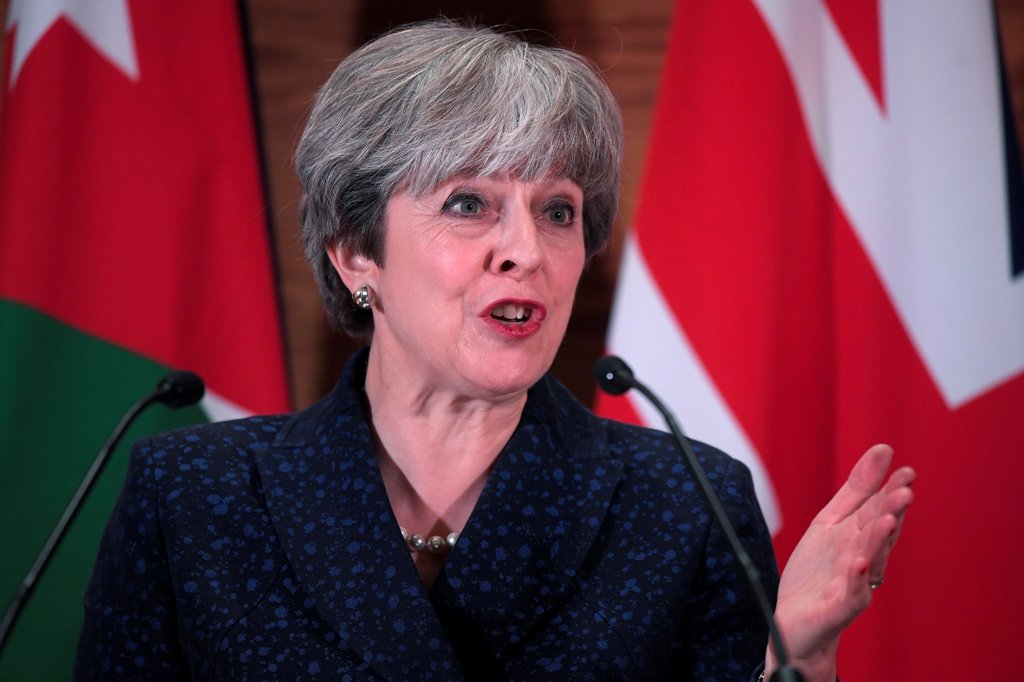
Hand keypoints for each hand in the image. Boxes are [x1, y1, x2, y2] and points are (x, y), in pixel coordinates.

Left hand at [765, 444, 914, 681]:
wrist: (797, 622)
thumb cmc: (816, 573)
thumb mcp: (831, 522)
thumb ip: (857, 490)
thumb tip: (883, 450)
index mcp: (861, 537)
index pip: (879, 510)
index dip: (892, 492)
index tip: (906, 471)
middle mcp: (864, 559)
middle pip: (879, 533)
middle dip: (892, 512)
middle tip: (905, 491)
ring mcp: (854, 584)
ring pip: (869, 559)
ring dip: (879, 540)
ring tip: (886, 519)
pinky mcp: (839, 608)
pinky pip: (850, 593)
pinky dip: (854, 578)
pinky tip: (858, 563)